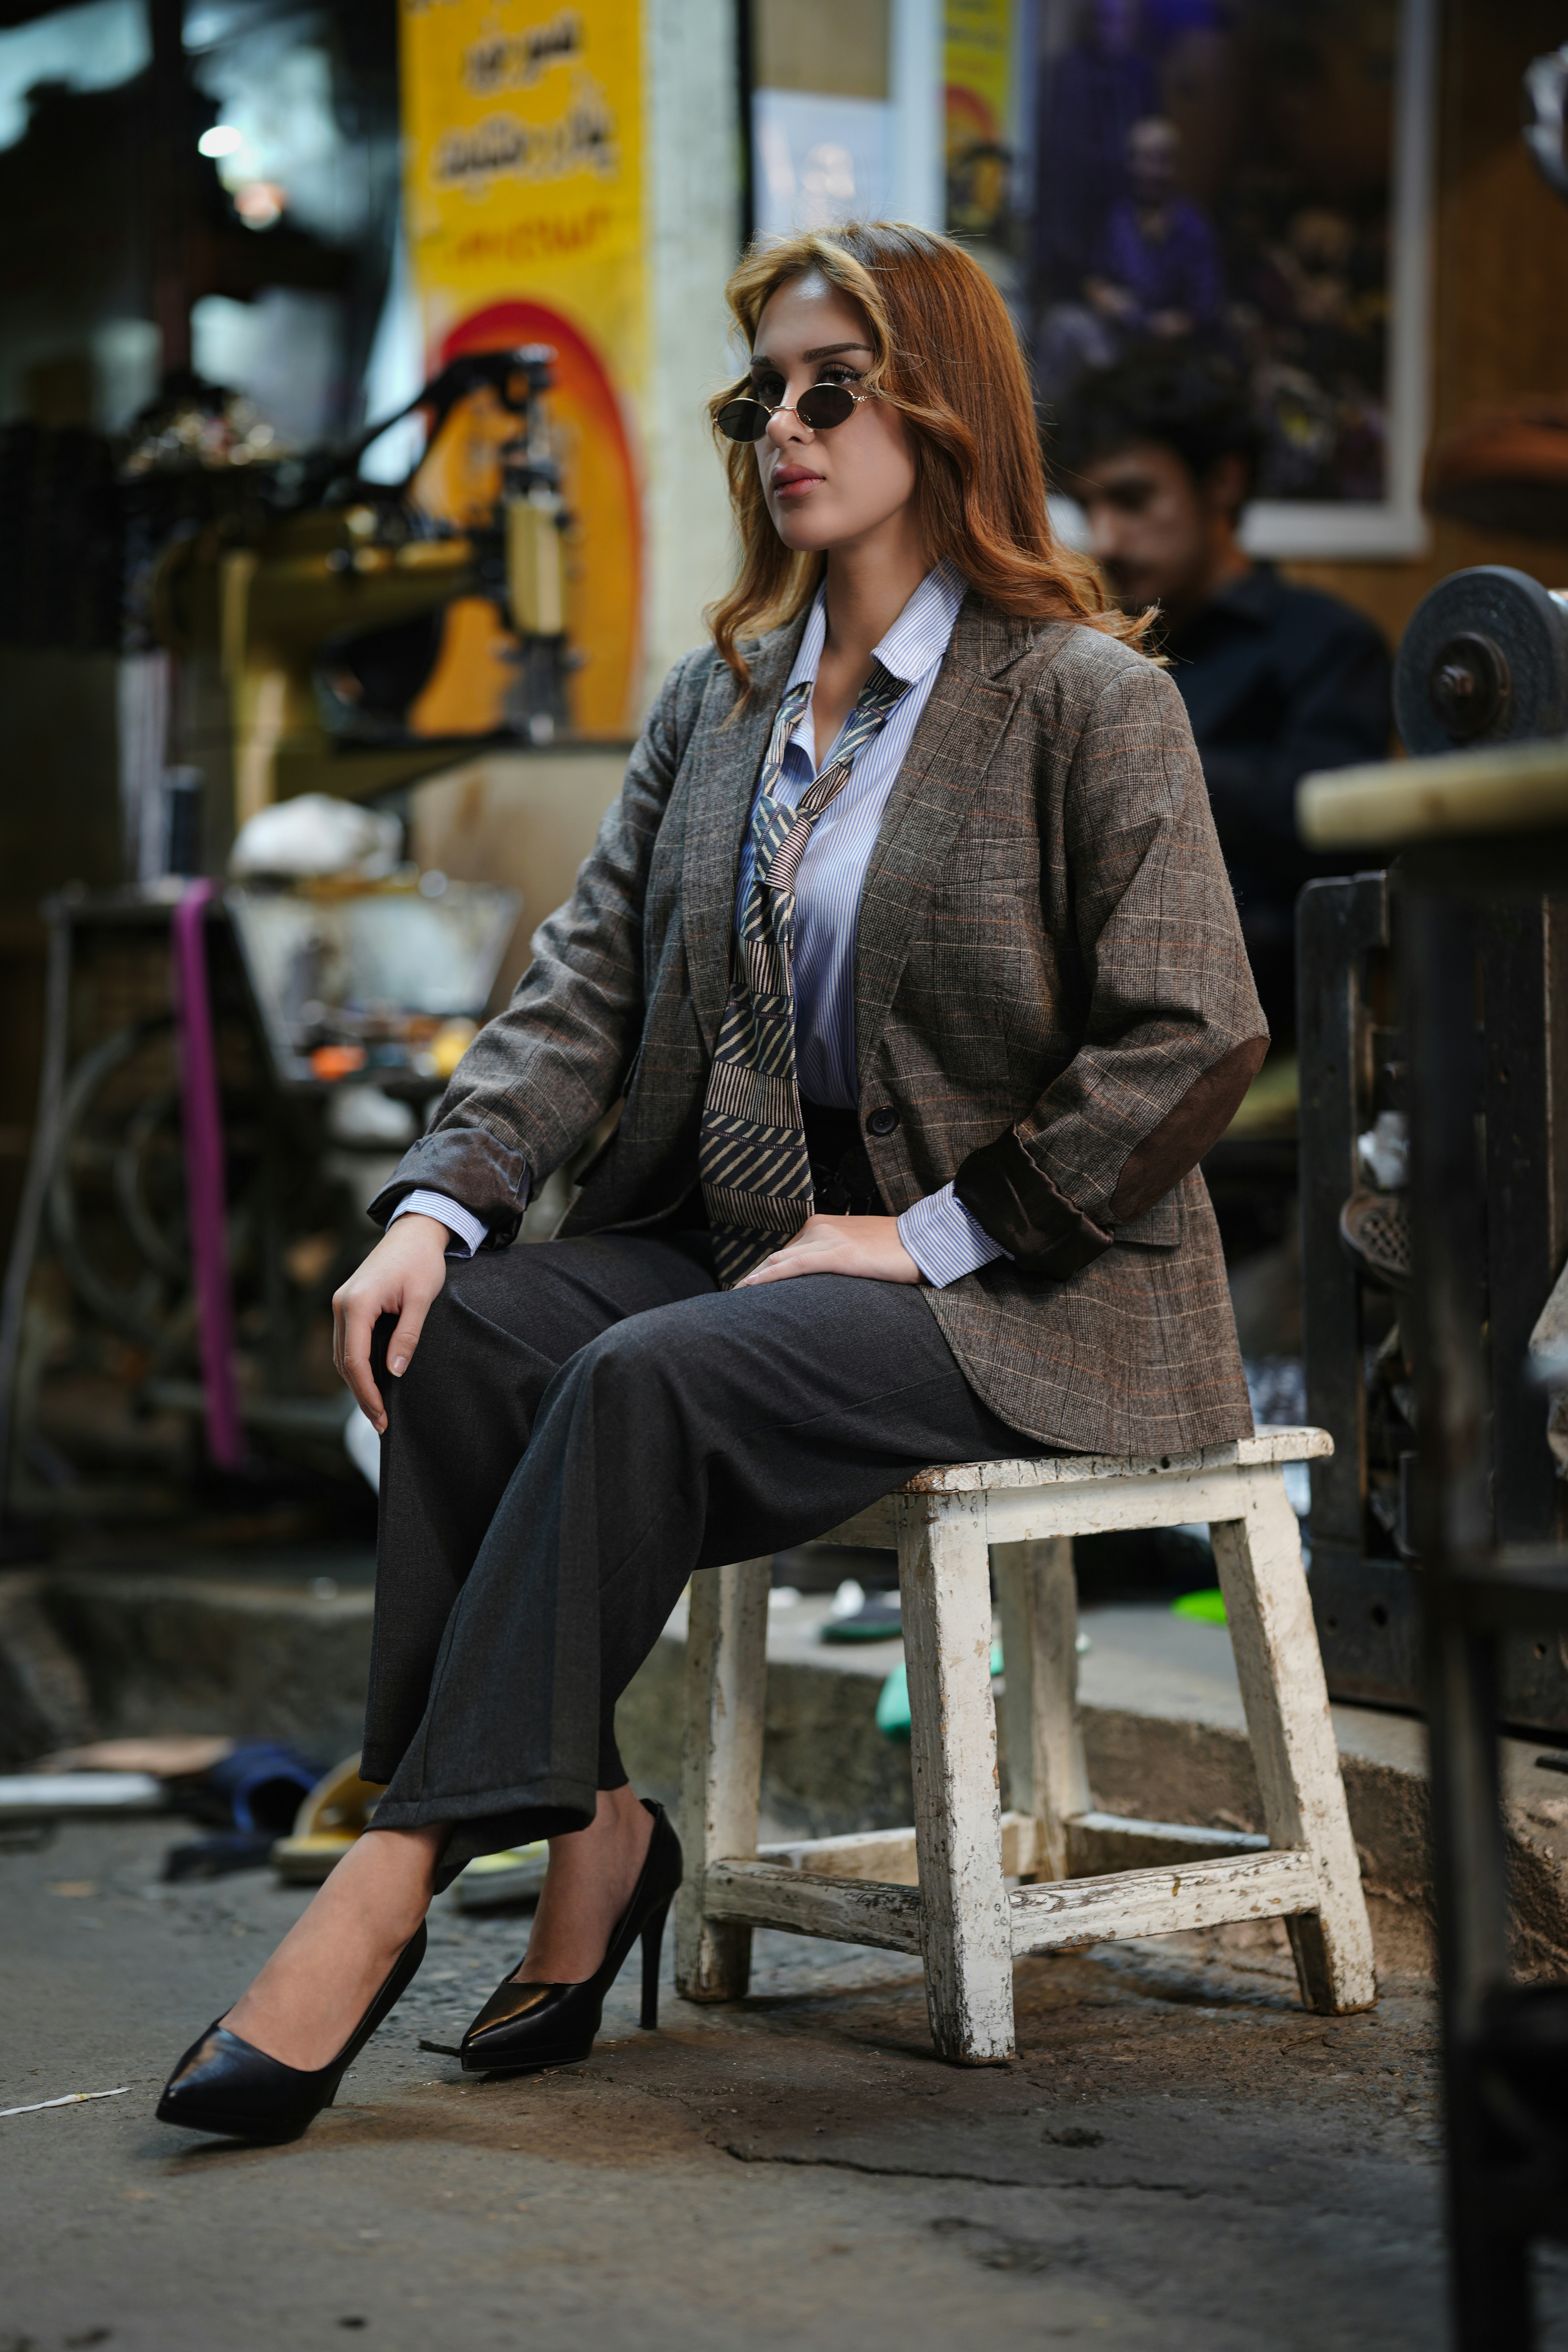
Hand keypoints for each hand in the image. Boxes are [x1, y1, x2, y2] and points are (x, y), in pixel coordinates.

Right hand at [331, 1215, 451, 1431]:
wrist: (414, 1231)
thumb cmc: (421, 1261)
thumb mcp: (421, 1299)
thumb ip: (407, 1335)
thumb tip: (394, 1372)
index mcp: (358, 1303)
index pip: (355, 1360)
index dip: (367, 1392)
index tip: (382, 1416)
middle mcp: (341, 1304)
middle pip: (344, 1362)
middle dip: (361, 1395)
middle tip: (381, 1422)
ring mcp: (341, 1303)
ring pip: (342, 1355)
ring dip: (356, 1383)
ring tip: (377, 1409)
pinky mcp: (348, 1304)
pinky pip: (346, 1342)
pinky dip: (355, 1365)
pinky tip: (371, 1381)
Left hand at [733, 1212, 919, 1288]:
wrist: (925, 1240)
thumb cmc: (897, 1249)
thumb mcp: (858, 1250)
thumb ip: (836, 1258)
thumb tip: (823, 1279)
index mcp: (823, 1226)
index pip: (786, 1252)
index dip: (766, 1271)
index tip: (750, 1289)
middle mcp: (819, 1228)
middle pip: (778, 1256)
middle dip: (755, 1277)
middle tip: (734, 1297)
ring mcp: (827, 1240)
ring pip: (780, 1261)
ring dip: (756, 1280)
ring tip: (736, 1298)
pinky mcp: (837, 1255)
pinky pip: (795, 1266)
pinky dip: (770, 1276)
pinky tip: (753, 1287)